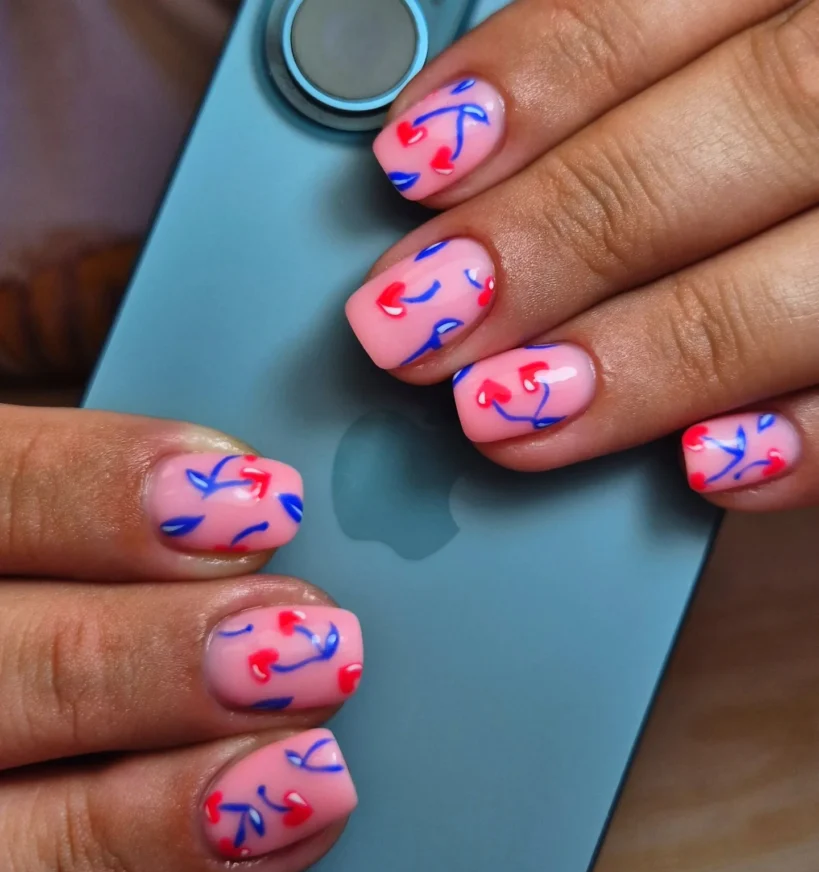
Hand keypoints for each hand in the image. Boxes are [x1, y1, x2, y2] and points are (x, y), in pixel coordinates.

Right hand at [0, 405, 361, 871]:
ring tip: (316, 783)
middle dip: (162, 660)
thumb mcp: (25, 552)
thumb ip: (84, 517)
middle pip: (2, 671)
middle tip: (320, 649)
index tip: (264, 503)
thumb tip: (250, 498)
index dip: (110, 492)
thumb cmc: (19, 629)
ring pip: (1, 854)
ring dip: (159, 824)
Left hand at [346, 0, 818, 510]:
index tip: (417, 163)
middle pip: (760, 124)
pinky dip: (818, 438)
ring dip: (666, 353)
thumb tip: (473, 150)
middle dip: (570, 233)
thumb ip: (658, 62)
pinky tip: (714, 471)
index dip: (545, 76)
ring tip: (515, 414)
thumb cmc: (812, 74)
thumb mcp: (767, 26)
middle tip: (421, 323)